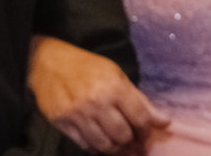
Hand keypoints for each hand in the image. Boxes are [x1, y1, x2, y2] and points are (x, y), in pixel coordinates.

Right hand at [28, 36, 169, 153]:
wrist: (51, 64)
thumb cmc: (89, 67)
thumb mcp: (118, 75)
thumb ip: (137, 98)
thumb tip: (159, 119)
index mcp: (114, 88)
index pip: (140, 117)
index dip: (151, 128)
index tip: (159, 130)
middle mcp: (97, 104)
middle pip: (123, 135)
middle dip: (134, 143)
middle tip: (139, 144)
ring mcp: (77, 116)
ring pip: (104, 145)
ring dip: (117, 149)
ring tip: (124, 147)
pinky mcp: (62, 125)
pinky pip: (84, 145)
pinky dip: (97, 148)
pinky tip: (104, 144)